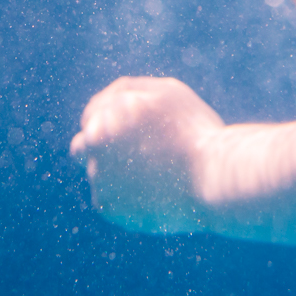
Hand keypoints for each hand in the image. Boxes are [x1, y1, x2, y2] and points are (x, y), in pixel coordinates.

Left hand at [70, 76, 223, 234]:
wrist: (211, 179)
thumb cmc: (194, 132)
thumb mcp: (167, 93)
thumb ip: (130, 90)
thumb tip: (107, 99)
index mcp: (107, 111)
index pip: (91, 116)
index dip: (112, 123)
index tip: (133, 134)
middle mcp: (95, 141)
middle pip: (84, 146)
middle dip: (103, 150)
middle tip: (134, 157)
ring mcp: (98, 175)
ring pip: (100, 174)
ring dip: (117, 174)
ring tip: (154, 177)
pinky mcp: (107, 205)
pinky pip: (109, 198)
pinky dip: (125, 197)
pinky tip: (151, 194)